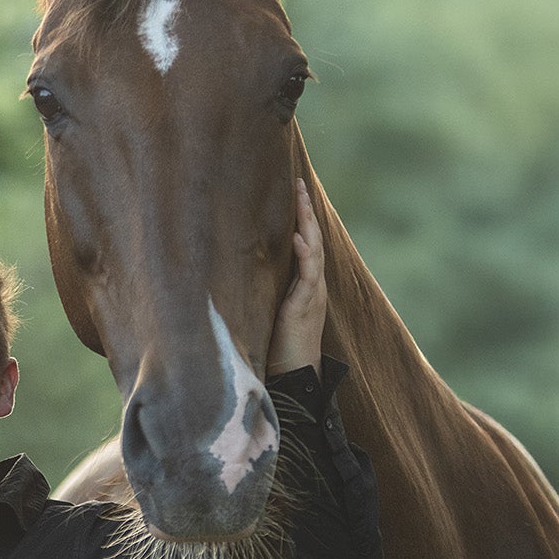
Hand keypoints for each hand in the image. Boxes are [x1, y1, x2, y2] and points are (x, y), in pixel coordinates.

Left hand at [266, 179, 325, 376]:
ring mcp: (312, 294)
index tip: (296, 191)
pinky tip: (297, 237)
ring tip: (301, 198)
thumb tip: (242, 268)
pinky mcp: (304, 307)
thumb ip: (267, 288)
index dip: (303, 218)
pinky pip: (309, 276)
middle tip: (300, 182)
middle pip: (314, 239)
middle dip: (307, 211)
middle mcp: (313, 285)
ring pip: (315, 251)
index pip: (307, 243)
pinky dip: (305, 255)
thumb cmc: (280, 345)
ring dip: (308, 223)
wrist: (294, 375)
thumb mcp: (272, 308)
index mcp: (305, 284)